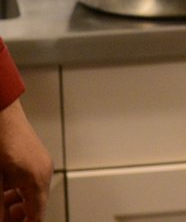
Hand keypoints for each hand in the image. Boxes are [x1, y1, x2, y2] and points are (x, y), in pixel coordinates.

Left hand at [0, 98, 51, 221]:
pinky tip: (0, 190)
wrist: (0, 112)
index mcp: (37, 180)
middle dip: (17, 216)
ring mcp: (40, 163)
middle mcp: (43, 172)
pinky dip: (14, 191)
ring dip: (14, 204)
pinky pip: (28, 181)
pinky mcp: (33, 156)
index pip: (36, 216)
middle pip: (35, 206)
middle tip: (2, 218)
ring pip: (30, 194)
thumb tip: (3, 219)